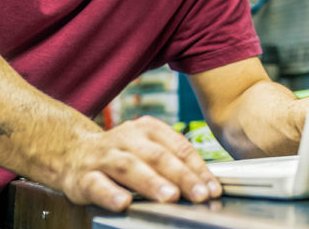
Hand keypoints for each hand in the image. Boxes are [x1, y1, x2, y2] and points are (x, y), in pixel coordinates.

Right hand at [58, 116, 221, 211]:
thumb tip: (203, 183)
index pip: (178, 147)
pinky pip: (98, 184)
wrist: (73, 153)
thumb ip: (171, 161)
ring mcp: (105, 155)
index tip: (212, 187)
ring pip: (130, 166)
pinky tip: (124, 203)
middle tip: (199, 194)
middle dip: (181, 176)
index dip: (197, 168)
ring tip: (170, 196)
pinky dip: (111, 193)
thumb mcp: (147, 148)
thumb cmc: (121, 154)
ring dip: (152, 182)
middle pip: (158, 156)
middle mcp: (128, 138)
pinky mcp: (84, 176)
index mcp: (148, 128)